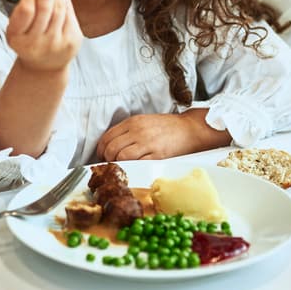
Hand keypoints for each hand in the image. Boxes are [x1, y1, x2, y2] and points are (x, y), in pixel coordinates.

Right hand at [6, 0, 82, 72]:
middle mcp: (37, 43)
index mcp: (18, 38)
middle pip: (46, 8)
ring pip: (60, 9)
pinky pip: (69, 14)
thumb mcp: (18, 24)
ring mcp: (56, 44)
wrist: (45, 66)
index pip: (26, 11)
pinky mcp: (72, 41)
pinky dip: (65, 0)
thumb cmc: (28, 39)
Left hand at [96, 110, 231, 161]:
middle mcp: (138, 131)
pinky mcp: (157, 155)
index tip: (102, 156)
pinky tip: (133, 169)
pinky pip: (137, 164)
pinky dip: (132, 168)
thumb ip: (128, 130)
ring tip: (122, 167)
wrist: (190, 129)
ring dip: (118, 164)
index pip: (107, 137)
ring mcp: (148, 143)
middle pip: (111, 148)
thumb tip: (111, 144)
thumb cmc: (167, 126)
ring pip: (121, 156)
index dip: (100, 149)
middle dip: (107, 159)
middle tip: (110, 164)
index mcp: (133, 122)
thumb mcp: (144, 121)